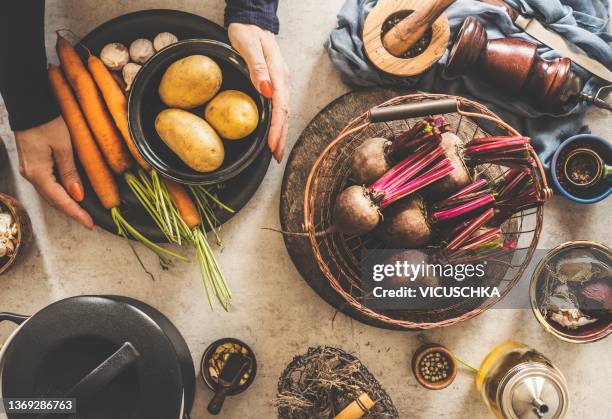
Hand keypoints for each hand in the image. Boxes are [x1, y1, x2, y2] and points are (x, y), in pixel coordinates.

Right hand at [15, 116, 93, 228]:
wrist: (29, 107)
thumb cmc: (47, 123)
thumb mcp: (63, 147)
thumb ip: (70, 172)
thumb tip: (77, 195)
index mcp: (37, 173)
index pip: (60, 200)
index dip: (76, 213)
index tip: (89, 224)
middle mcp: (30, 175)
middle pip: (53, 200)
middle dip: (72, 212)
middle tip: (89, 222)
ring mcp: (29, 170)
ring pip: (50, 194)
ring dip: (66, 204)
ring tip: (82, 213)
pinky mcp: (32, 165)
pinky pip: (47, 185)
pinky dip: (60, 193)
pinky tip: (71, 196)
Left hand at [228, 23, 288, 162]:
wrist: (251, 22)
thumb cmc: (247, 32)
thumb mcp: (248, 45)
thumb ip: (257, 67)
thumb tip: (267, 90)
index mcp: (278, 73)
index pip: (280, 106)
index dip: (277, 128)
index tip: (273, 145)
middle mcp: (282, 80)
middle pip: (285, 114)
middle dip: (282, 137)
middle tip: (277, 156)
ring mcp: (280, 83)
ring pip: (284, 113)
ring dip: (281, 133)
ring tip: (277, 151)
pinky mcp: (276, 84)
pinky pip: (279, 108)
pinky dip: (278, 123)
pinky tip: (274, 133)